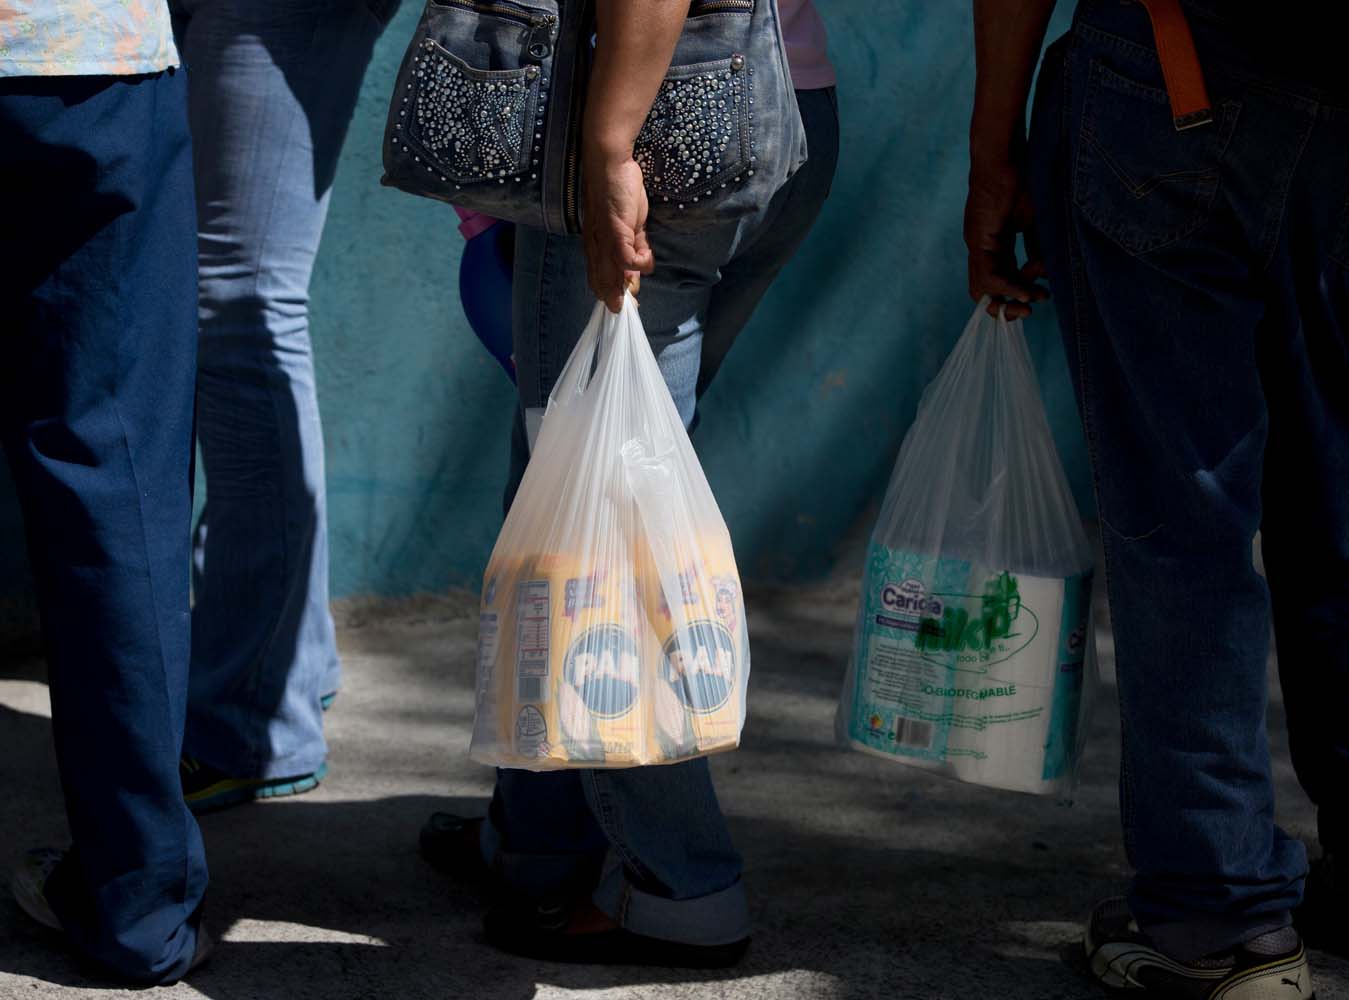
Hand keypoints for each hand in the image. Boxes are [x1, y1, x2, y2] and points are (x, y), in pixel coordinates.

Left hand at [582, 153, 654, 312]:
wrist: (610, 165)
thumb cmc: (619, 192)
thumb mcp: (630, 226)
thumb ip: (635, 247)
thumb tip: (639, 270)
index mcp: (596, 245)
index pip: (600, 277)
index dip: (610, 294)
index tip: (622, 307)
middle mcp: (596, 246)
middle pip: (603, 281)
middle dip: (615, 299)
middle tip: (629, 308)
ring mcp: (604, 240)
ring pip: (611, 275)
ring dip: (623, 289)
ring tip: (633, 296)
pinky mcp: (615, 231)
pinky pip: (626, 258)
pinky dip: (637, 265)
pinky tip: (644, 261)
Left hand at [964, 153, 1048, 318]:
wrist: (1006, 156)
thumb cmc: (1022, 181)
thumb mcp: (1035, 221)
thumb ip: (1037, 247)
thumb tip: (1042, 273)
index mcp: (995, 245)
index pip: (999, 280)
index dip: (1016, 293)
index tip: (1038, 297)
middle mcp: (982, 248)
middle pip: (986, 291)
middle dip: (1008, 306)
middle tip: (1030, 310)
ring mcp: (977, 245)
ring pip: (983, 288)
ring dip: (1008, 301)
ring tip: (1032, 302)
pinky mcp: (979, 240)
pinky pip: (988, 275)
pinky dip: (1006, 287)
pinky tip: (1025, 290)